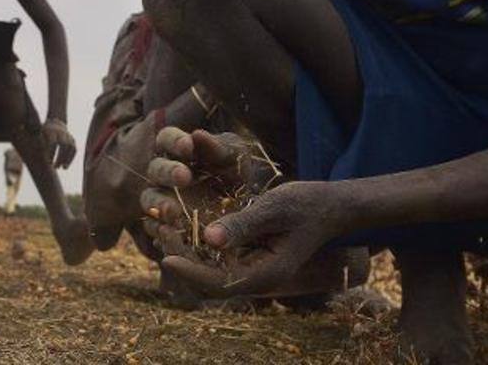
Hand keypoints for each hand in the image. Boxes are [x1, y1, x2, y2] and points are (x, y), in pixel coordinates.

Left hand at [42, 118, 76, 168]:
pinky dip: (71, 158)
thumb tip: (34, 155)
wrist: (55, 122)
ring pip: (70, 148)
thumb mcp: (38, 134)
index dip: (51, 152)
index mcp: (51, 131)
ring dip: (67, 159)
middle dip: (60, 157)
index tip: (48, 162)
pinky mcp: (73, 140)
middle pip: (63, 145)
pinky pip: (74, 150)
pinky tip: (66, 166)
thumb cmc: (42, 132)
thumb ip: (38, 143)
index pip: (53, 142)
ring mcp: (68, 136)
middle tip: (55, 167)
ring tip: (63, 168)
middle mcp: (61, 133)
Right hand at [140, 127, 270, 225]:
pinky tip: (174, 234)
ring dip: (160, 204)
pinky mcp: (163, 225)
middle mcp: (163, 173)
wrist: (241, 208)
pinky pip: (155, 228)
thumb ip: (218, 147)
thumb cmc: (233, 172)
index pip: (166, 138)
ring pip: (149, 199)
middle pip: (156, 169)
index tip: (188, 145)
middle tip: (184, 177)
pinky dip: (162, 231)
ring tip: (175, 211)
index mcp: (176, 150)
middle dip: (168, 172)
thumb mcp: (234, 157)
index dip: (173, 141)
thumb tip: (198, 134)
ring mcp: (160, 200)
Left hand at [140, 128, 353, 296]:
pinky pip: (218, 257)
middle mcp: (258, 276)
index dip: (191, 272)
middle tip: (156, 232)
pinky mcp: (250, 255)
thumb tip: (208, 238)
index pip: (221, 283)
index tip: (166, 257)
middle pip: (210, 279)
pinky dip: (198, 243)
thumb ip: (244, 224)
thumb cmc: (308, 204)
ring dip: (185, 250)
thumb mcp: (276, 208)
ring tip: (160, 227)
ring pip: (211, 268)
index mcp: (267, 273)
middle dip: (181, 258)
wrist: (331, 206)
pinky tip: (181, 223)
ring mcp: (254, 267)